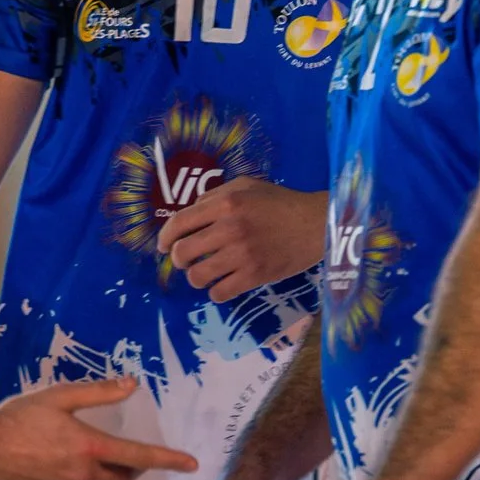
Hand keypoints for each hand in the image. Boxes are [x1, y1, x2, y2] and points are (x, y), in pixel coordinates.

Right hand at [0, 375, 197, 479]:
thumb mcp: (60, 396)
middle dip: (130, 466)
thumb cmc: (20, 417)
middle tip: (121, 451)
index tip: (192, 464)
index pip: (140, 456)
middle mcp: (84, 475)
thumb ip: (99, 392)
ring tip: (86, 456)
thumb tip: (132, 384)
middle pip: (123, 477)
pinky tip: (65, 472)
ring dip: (104, 476)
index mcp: (90, 447)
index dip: (168, 460)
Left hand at [157, 180, 326, 301]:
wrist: (316, 225)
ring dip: (196, 277)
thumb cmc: (281, 203)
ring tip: (205, 273)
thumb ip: (216, 195)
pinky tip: (223, 284)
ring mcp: (241, 255)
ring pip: (198, 276)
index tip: (162, 246)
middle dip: (178, 259)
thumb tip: (191, 211)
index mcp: (225, 204)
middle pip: (182, 253)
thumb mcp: (247, 186)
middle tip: (186, 260)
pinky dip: (216, 291)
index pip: (180, 223)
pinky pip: (219, 293)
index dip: (164, 237)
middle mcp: (229, 229)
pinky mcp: (255, 276)